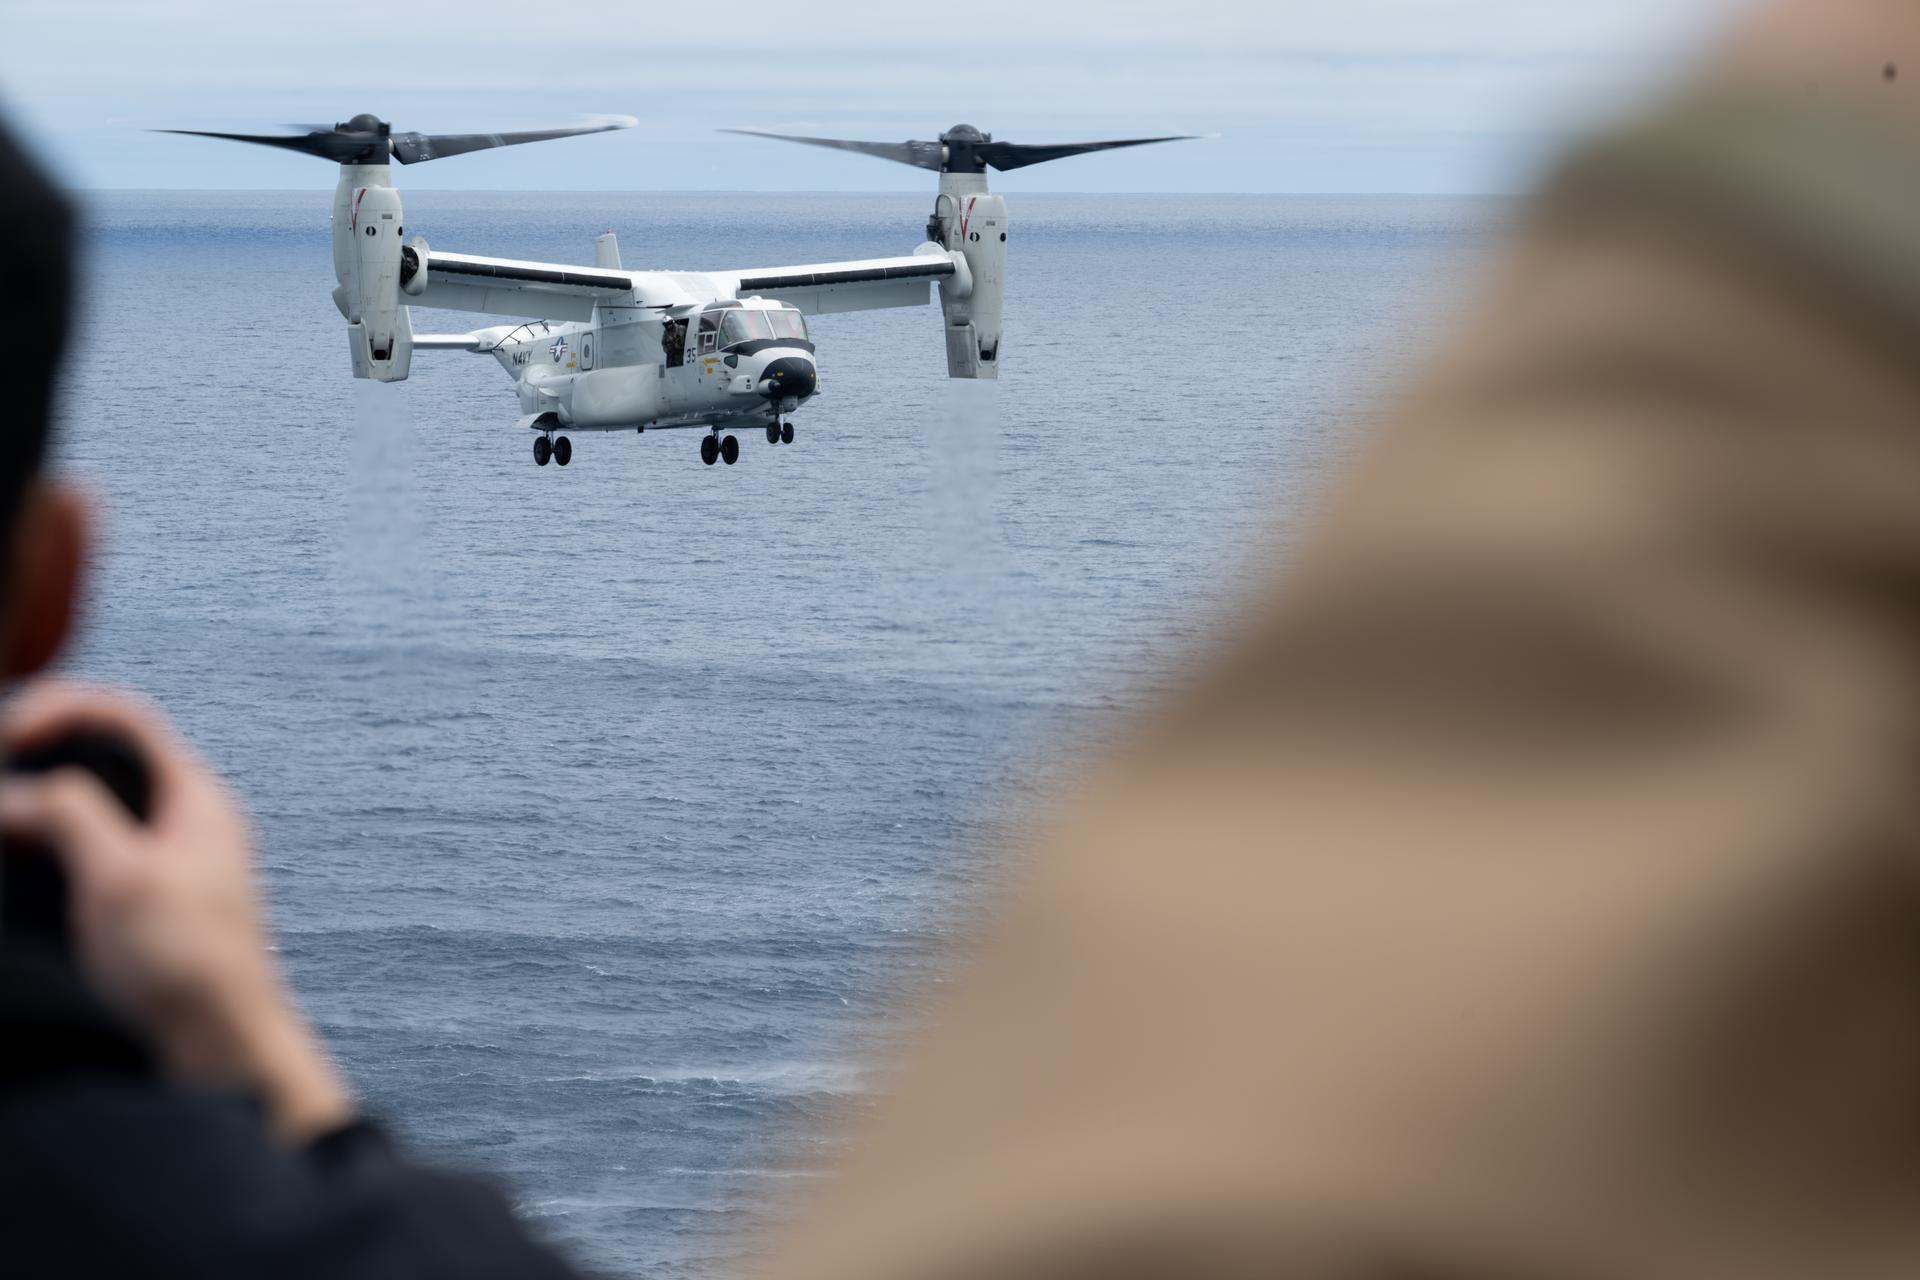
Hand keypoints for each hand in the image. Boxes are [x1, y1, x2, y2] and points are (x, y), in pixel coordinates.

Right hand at [1, 682, 352, 1143]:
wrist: (220, 1052)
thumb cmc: (186, 964)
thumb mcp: (121, 876)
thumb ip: (70, 815)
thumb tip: (16, 791)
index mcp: (195, 797)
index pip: (124, 717)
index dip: (60, 710)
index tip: (6, 737)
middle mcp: (185, 821)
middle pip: (103, 758)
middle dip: (39, 756)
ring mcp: (166, 865)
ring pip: (90, 809)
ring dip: (37, 807)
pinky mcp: (144, 909)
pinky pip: (87, 858)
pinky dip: (45, 851)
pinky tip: (13, 868)